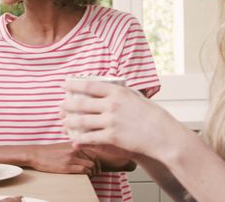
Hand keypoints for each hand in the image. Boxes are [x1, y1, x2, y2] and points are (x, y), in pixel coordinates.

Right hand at [28, 142, 99, 175]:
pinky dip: (87, 175)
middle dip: (97, 167)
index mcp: (75, 143)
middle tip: (95, 172)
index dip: (98, 159)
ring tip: (89, 175)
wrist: (36, 154)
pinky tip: (84, 176)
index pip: (94, 150)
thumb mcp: (64, 145)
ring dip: (92, 172)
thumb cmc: (49, 151)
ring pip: (91, 165)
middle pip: (95, 158)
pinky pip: (84, 170)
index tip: (97, 165)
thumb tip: (85, 152)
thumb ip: (74, 147)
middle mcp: (75, 148)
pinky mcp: (67, 166)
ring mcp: (71, 157)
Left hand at [61, 80, 185, 158]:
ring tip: (63, 122)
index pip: (89, 85)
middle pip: (81, 103)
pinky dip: (79, 139)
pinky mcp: (112, 136)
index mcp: (118, 91)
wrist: (163, 135)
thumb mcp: (136, 97)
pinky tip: (73, 140)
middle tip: (60, 105)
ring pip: (82, 121)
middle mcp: (112, 104)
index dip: (73, 85)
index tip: (64, 85)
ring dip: (69, 122)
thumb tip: (108, 89)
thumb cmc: (153, 116)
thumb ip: (121, 93)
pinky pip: (89, 137)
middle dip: (67, 104)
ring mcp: (110, 121)